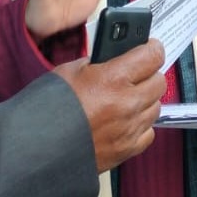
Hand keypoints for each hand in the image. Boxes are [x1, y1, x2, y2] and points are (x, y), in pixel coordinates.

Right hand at [53, 39, 166, 172]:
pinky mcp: (127, 149)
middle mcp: (128, 103)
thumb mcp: (69, 71)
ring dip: (146, 100)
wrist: (38, 148)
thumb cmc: (49, 110)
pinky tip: (125, 121)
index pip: (153, 56)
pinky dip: (141, 125)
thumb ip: (97, 62)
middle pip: (159, 82)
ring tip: (127, 98)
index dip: (152, 48)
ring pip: (157, 107)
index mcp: (113, 78)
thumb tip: (113, 59)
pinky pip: (149, 132)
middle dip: (149, 74)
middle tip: (136, 74)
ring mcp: (130, 128)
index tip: (150, 47)